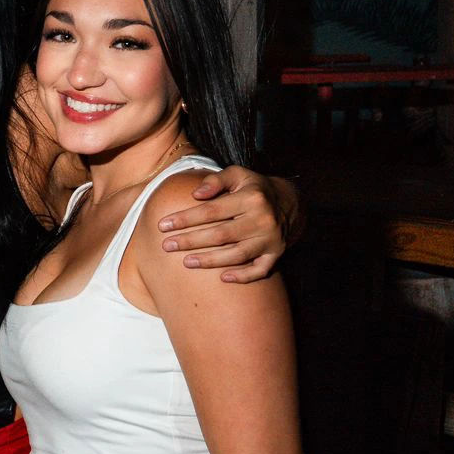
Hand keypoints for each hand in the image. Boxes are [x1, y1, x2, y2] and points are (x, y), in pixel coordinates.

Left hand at [158, 167, 286, 282]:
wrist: (290, 202)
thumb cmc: (253, 188)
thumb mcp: (237, 175)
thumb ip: (215, 181)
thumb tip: (195, 194)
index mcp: (251, 199)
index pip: (212, 211)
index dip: (186, 219)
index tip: (163, 225)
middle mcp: (263, 220)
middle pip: (221, 235)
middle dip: (191, 241)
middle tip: (166, 246)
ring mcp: (271, 239)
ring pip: (237, 255)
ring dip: (210, 261)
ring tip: (186, 262)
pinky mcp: (277, 254)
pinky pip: (261, 270)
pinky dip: (243, 277)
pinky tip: (223, 278)